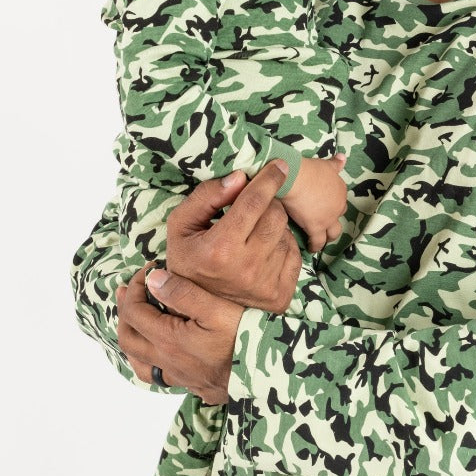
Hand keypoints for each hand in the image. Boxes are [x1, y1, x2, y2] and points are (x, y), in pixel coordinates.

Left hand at [116, 264, 242, 403]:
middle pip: (129, 337)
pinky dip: (151, 360)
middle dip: (125, 311)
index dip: (135, 287)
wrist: (268, 376)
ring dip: (133, 339)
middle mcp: (168, 361)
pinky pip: (159, 376)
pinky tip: (161, 351)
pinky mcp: (193, 385)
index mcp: (169, 339)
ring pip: (140, 362)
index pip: (134, 311)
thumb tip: (154, 280)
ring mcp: (180, 376)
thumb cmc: (246, 339)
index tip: (148, 271)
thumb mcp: (218, 310)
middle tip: (131, 291)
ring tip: (136, 322)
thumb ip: (183, 293)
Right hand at [166, 160, 301, 309]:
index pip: (254, 203)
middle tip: (254, 206)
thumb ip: (206, 197)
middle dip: (268, 203)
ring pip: (286, 233)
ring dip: (273, 225)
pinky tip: (263, 251)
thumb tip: (240, 177)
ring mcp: (266, 284)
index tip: (280, 166)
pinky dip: (281, 246)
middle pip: (276, 215)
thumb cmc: (190, 260)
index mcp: (219, 249)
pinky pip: (294, 254)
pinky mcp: (281, 294)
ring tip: (253, 233)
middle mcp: (247, 267)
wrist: (199, 310)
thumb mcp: (182, 226)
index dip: (269, 179)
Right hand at [282, 154, 347, 252]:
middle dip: (332, 220)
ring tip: (322, 240)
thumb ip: (335, 163)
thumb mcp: (325, 164)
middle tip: (324, 224)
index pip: (339, 200)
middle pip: (338, 216)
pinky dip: (316, 246)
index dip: (332, 204)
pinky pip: (318, 241)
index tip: (325, 206)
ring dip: (328, 236)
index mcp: (340, 189)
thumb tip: (343, 157)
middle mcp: (338, 205)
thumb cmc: (308, 169)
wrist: (296, 178)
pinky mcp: (316, 228)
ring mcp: (328, 218)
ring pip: (333, 232)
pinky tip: (312, 249)